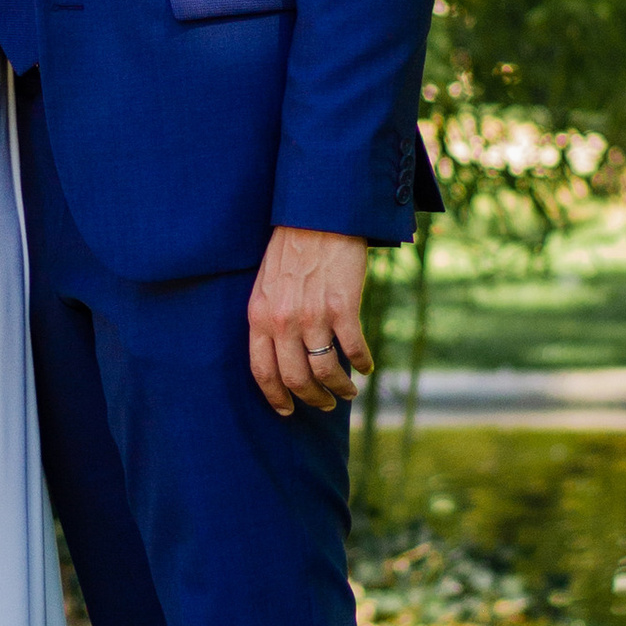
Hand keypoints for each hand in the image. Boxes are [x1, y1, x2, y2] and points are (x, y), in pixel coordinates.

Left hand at [248, 227, 372, 418]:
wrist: (318, 215)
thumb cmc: (292, 247)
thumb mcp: (266, 283)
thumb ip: (269, 317)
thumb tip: (281, 351)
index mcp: (259, 315)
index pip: (262, 371)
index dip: (275, 397)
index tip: (287, 410)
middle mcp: (282, 320)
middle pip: (295, 379)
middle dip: (311, 399)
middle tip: (323, 404)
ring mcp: (312, 315)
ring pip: (325, 371)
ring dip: (339, 389)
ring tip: (347, 392)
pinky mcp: (342, 307)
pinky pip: (353, 349)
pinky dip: (362, 364)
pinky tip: (366, 367)